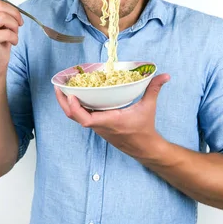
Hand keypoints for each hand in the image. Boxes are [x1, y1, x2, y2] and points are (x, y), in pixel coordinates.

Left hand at [54, 74, 170, 158]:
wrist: (144, 148)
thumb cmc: (144, 129)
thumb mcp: (149, 107)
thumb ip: (154, 89)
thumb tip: (164, 75)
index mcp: (109, 121)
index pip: (86, 119)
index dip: (75, 108)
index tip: (70, 95)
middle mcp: (100, 125)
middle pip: (74, 117)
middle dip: (63, 102)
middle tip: (58, 86)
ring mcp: (98, 127)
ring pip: (76, 117)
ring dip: (67, 104)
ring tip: (63, 88)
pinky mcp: (98, 127)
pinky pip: (82, 117)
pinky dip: (75, 107)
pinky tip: (75, 95)